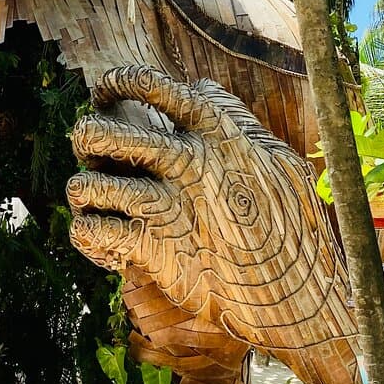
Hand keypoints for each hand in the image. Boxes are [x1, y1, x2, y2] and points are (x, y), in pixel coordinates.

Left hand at [66, 65, 355, 348]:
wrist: (301, 299)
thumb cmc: (292, 228)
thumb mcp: (279, 161)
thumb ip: (234, 121)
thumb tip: (199, 87)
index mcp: (216, 131)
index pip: (150, 86)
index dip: (116, 84)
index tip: (105, 95)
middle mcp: (187, 163)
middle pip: (101, 133)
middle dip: (85, 137)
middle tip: (93, 150)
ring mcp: (168, 208)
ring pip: (86, 184)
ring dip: (82, 190)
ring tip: (93, 197)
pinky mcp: (155, 251)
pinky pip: (92, 232)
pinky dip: (88, 233)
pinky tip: (106, 236)